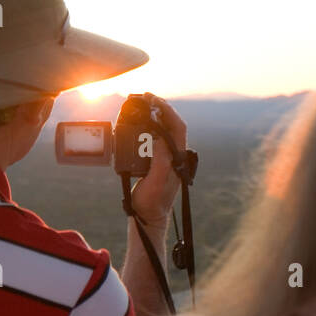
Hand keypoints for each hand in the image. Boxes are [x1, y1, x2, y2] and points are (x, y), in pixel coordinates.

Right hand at [129, 93, 187, 227]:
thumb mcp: (155, 184)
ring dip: (154, 116)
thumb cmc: (152, 203)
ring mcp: (166, 158)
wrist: (149, 217)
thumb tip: (161, 139)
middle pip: (172, 125)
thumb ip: (161, 162)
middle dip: (160, 109)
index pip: (177, 128)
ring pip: (164, 130)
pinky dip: (147, 127)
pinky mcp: (157, 161)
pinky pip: (154, 139)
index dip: (167, 111)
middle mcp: (175, 156)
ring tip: (142, 106)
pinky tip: (138, 123)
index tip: (154, 100)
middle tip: (145, 97)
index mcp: (177, 159)